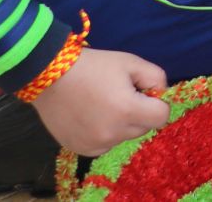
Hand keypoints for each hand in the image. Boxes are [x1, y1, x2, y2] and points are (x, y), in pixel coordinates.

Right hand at [30, 49, 169, 154]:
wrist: (49, 77)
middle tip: (119, 95)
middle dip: (139, 113)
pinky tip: (91, 117)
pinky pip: (106, 145)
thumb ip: (156, 78)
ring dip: (121, 124)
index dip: (157, 103)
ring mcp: (95, 145)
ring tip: (102, 104)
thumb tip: (160, 95)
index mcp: (128, 110)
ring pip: (124, 137)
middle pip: (143, 128)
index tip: (142, 92)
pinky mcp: (81, 150)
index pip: (161, 117)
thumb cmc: (94, 66)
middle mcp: (112, 133)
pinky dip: (104, 134)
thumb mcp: (131, 62)